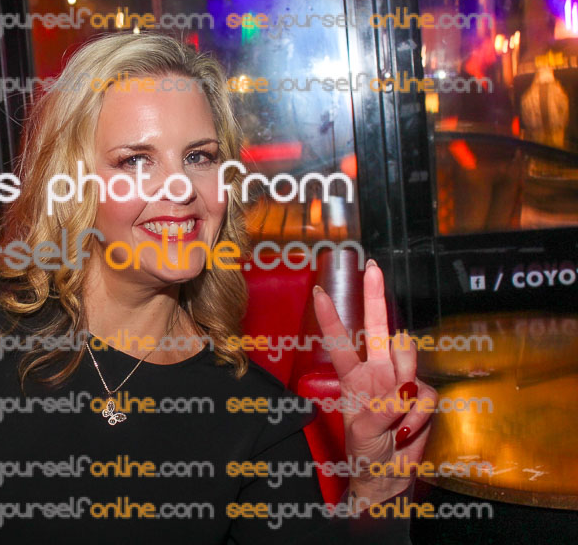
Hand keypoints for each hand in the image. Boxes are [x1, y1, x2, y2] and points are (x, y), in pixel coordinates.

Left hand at [312, 259, 437, 504]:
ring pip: (407, 358)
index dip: (331, 318)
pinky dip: (416, 416)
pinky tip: (405, 430)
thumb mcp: (361, 431)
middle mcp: (377, 371)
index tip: (319, 292)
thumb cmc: (365, 451)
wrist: (387, 476)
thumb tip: (404, 391)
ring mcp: (401, 381)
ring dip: (403, 385)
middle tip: (372, 268)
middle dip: (376, 296)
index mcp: (352, 377)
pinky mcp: (423, 396)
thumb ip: (380, 408)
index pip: (340, 342)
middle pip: (379, 329)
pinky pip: (425, 396)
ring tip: (394, 415)